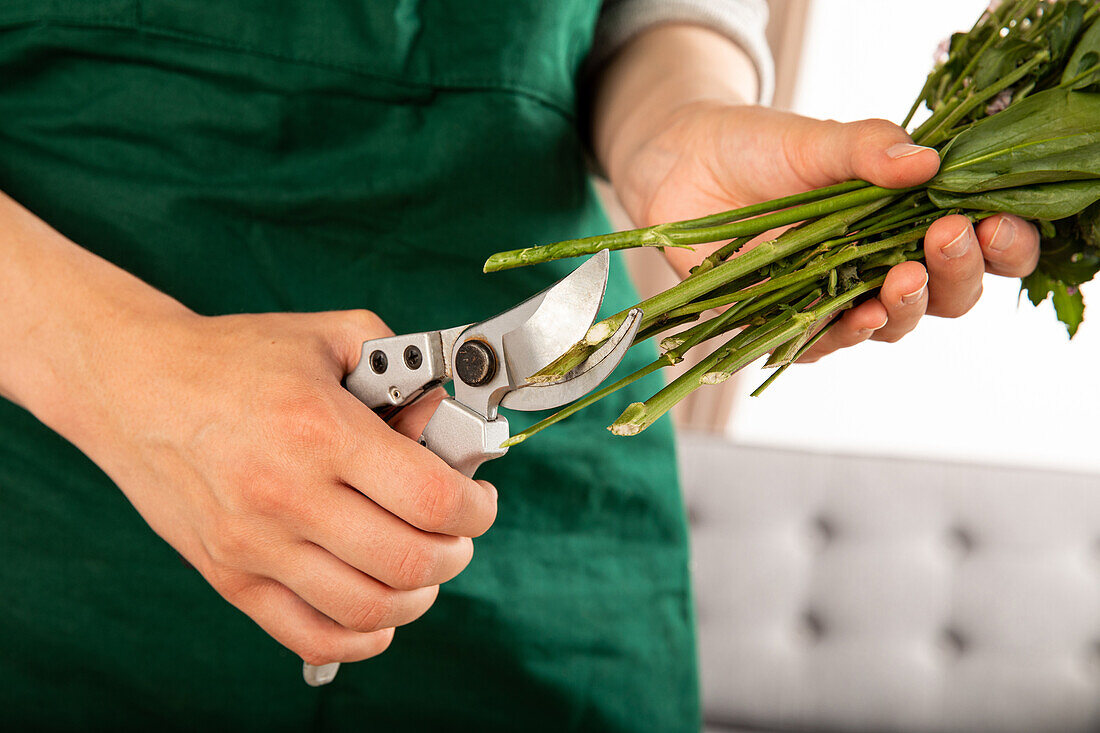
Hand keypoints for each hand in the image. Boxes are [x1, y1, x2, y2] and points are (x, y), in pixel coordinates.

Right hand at [70, 308, 496, 665]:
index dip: (476, 508)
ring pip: (368, 608)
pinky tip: (380, 613)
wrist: (135, 385)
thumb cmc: (237, 358)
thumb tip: (447, 420)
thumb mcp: (331, 336)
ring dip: (418, 594)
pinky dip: (362, 638)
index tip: (478, 500)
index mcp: (319, 430)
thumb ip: (406, 368)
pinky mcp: (229, 578)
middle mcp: (286, 495)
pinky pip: (310, 636)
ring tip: (423, 564)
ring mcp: (254, 545)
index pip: (431, 499)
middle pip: (409, 561)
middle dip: (456, 551)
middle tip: (458, 532)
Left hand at [611, 102, 1040, 359]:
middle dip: (956, 273)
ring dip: (905, 307)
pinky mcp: (787, 323)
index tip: (996, 222)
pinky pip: (824, 342)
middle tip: (948, 239)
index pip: (977, 245)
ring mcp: (837, 298)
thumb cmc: (759, 148)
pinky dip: (842, 333)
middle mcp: (883, 266)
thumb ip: (869, 148)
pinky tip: (856, 314)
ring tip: (903, 277)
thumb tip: (928, 162)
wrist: (682, 166)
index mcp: (909, 219)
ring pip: (892, 324)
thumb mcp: (818, 139)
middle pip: (947, 295)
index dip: (1001, 243)